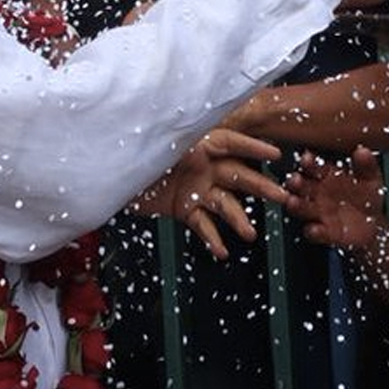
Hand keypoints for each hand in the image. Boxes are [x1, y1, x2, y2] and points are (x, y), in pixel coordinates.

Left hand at [134, 128, 289, 259]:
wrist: (108, 176)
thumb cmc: (130, 151)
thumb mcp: (155, 142)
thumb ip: (178, 141)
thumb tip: (192, 138)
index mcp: (196, 143)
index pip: (231, 143)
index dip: (253, 148)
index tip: (275, 155)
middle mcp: (201, 165)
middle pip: (237, 175)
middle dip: (260, 187)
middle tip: (281, 197)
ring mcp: (195, 188)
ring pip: (224, 204)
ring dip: (237, 219)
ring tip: (249, 233)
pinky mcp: (184, 208)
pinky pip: (203, 224)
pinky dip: (212, 237)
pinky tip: (221, 250)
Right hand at [285, 147, 386, 249]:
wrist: (374, 226)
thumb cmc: (367, 197)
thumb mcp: (371, 179)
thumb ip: (366, 166)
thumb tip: (362, 150)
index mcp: (326, 176)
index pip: (314, 166)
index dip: (309, 162)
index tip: (306, 158)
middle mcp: (317, 193)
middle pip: (301, 186)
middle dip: (296, 183)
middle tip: (294, 180)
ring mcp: (318, 213)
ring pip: (301, 207)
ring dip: (296, 205)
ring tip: (292, 201)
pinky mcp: (324, 232)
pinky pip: (314, 232)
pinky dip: (313, 231)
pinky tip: (314, 229)